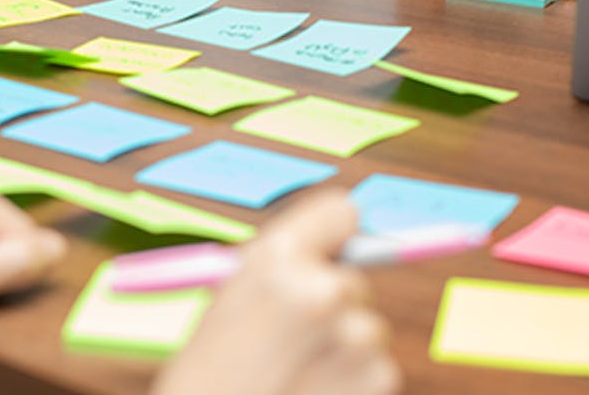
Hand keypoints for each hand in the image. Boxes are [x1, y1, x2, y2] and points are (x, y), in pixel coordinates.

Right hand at [154, 191, 399, 394]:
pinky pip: (377, 367)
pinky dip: (352, 383)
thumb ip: (280, 269)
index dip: (333, 237)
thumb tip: (330, 254)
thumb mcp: (229, 299)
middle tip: (290, 342)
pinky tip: (314, 393)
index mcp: (278, 257)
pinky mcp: (377, 377)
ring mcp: (355, 334)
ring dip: (343, 350)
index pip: (342, 212)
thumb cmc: (211, 372)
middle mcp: (322, 288)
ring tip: (297, 373)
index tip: (324, 258)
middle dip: (332, 309)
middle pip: (354, 282)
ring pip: (367, 327)